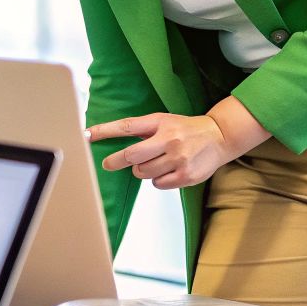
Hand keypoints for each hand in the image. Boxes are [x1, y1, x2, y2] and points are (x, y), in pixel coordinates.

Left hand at [86, 97, 269, 189]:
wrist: (219, 137)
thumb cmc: (186, 129)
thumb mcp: (164, 121)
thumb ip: (142, 130)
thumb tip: (111, 138)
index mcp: (161, 123)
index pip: (127, 126)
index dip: (105, 131)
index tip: (87, 135)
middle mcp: (169, 140)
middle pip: (132, 155)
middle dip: (117, 161)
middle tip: (109, 164)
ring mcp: (178, 159)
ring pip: (143, 173)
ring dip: (142, 170)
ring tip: (154, 162)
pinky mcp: (186, 176)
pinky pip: (158, 184)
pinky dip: (158, 180)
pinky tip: (167, 170)